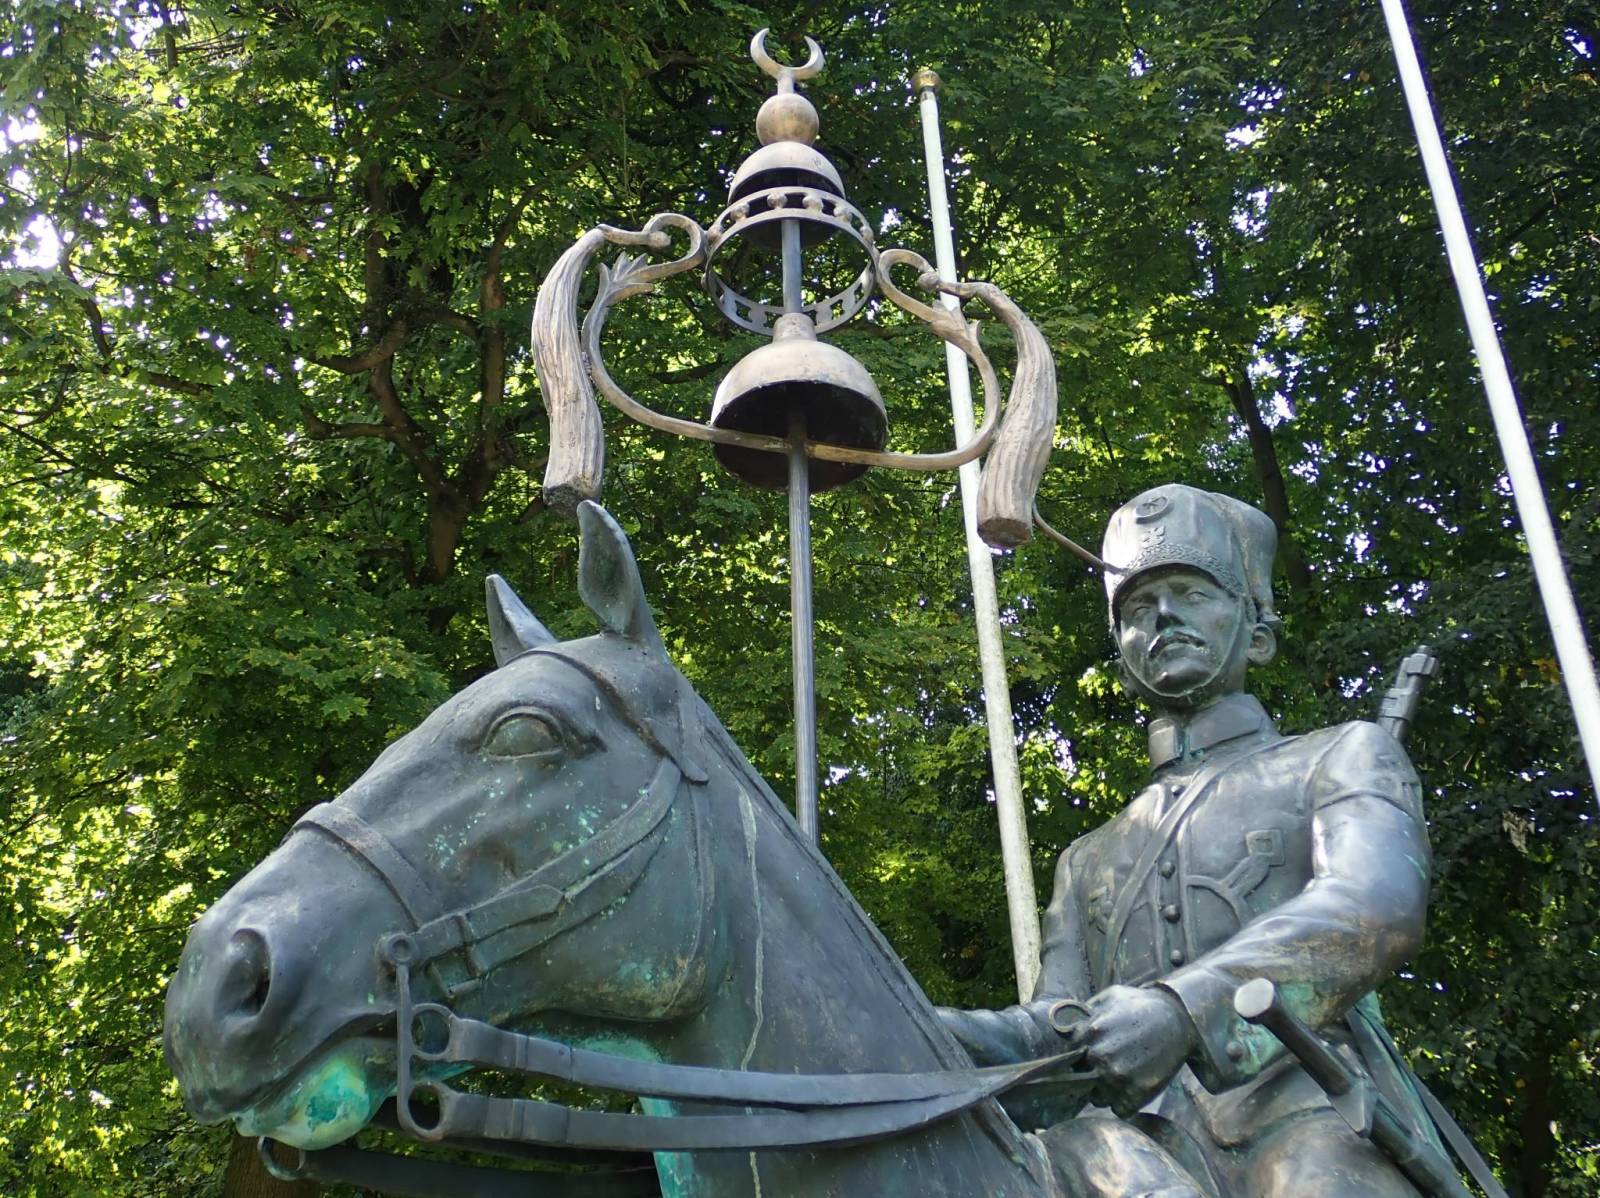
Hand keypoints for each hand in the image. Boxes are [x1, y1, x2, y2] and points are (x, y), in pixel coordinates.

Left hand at [1063, 985, 1195, 1114]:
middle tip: (1109, 1067)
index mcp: (1087, 1033)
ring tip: (1124, 1076)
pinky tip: (1134, 1086)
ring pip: (1097, 1098)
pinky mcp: (1135, 1094)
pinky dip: (1124, 1103)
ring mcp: (1116, 1077)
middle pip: (1080, 1080)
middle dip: (1091, 1075)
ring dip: (1106, 1091)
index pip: (1068, 1058)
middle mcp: (1098, 1057)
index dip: (1081, 1058)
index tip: (1092, 1056)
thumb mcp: (1109, 998)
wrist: (1179, 1017)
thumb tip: (1061, 1025)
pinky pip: (1118, 1109)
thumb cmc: (1142, 1004)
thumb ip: (1084, 1014)